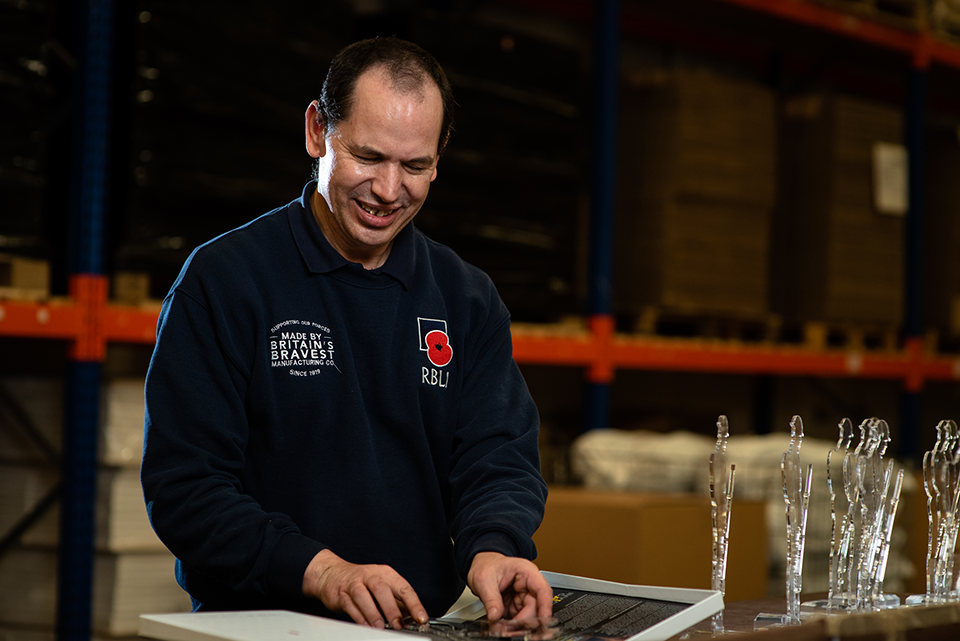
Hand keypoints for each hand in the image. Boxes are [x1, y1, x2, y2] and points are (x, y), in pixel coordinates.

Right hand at [302, 549, 427, 629]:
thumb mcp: (382, 586)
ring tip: (380, 627)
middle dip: (392, 609)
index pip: (404, 588)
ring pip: (364, 596)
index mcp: (386, 573)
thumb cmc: (362, 582)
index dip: (414, 604)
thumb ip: (396, 602)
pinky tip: (366, 625)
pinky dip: (359, 617)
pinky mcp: (341, 593)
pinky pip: (350, 605)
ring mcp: (355, 583)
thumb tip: (412, 618)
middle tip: (398, 625)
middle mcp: (371, 575)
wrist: (332, 574)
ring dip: (373, 613)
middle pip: (382, 590)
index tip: (421, 618)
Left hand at [466, 552, 552, 621]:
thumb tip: (495, 617)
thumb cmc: (486, 565)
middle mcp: (528, 585)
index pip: (542, 589)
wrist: (480, 566)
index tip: (543, 621)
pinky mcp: (516, 606)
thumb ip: (491, 600)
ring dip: (517, 625)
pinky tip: (503, 627)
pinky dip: (511, 626)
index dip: (545, 606)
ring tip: (503, 629)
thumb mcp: (484, 580)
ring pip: (528, 616)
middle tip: (511, 629)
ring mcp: (523, 596)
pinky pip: (518, 619)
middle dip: (524, 621)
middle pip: (535, 607)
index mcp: (526, 572)